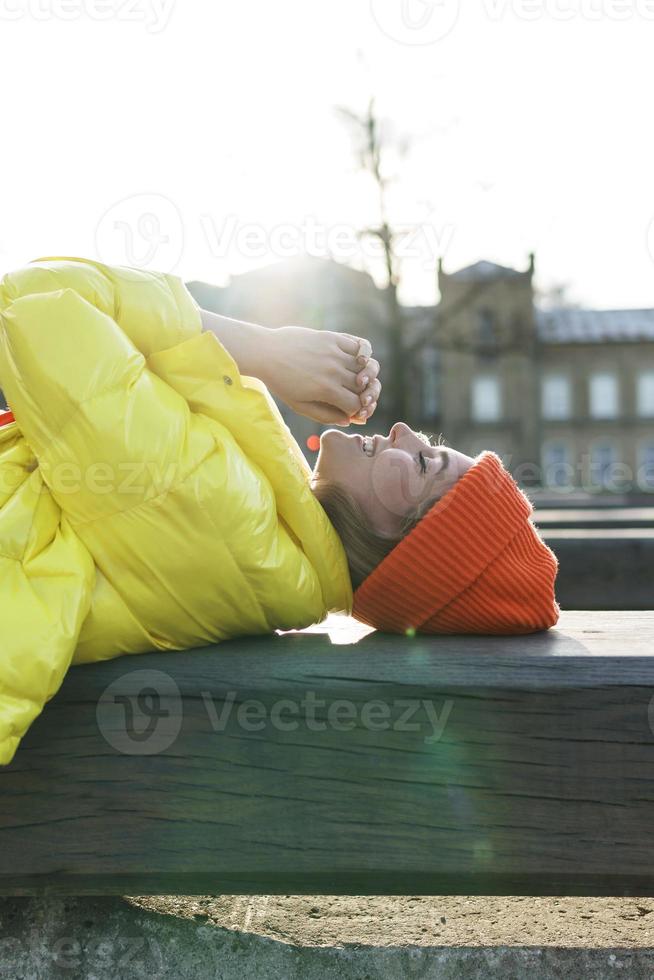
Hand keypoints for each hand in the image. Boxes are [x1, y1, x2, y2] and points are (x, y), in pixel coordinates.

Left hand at [258, 325, 380, 425]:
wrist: (265, 352)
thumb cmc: (280, 382)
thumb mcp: (300, 406)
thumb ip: (325, 415)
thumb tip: (349, 420)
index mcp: (326, 390)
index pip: (356, 404)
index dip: (358, 411)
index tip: (352, 411)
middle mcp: (334, 371)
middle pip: (365, 387)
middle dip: (366, 396)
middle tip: (361, 398)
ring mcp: (335, 353)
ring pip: (367, 367)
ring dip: (369, 376)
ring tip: (361, 380)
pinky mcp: (333, 338)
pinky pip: (360, 344)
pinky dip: (366, 353)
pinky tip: (360, 359)